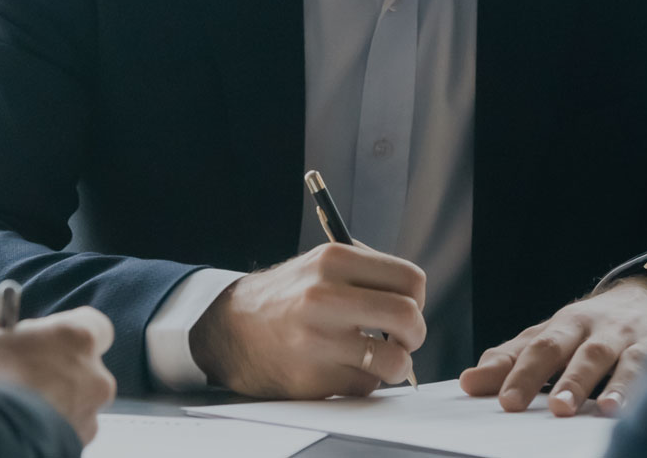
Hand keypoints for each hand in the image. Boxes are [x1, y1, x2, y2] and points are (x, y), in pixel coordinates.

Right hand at [0, 285, 116, 444]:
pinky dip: (43, 427)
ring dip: (48, 400)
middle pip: (81, 366)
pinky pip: (62, 431)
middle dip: (52, 368)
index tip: (32, 337)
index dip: (60, 330)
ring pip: (72, 402)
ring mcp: (87, 420)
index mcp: (76, 339)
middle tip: (12, 373)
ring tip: (9, 403)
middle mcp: (94, 380)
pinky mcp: (74, 449)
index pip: (93, 325)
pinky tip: (13, 425)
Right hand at [190, 242, 426, 397]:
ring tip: (376, 359)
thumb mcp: (319, 264)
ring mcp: (317, 341)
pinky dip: (362, 381)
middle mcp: (324, 297)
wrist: (230, 328)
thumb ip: (366, 271)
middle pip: (409, 318)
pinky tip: (342, 368)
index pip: (411, 280)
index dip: (416, 299)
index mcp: (332, 260)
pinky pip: (366, 385)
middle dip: (414, 335)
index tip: (404, 307)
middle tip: (401, 339)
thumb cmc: (286, 296)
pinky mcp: (312, 377)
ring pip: (395, 361)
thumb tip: (414, 297)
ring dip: (395, 366)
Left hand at [458, 275, 646, 416]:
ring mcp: (629, 340)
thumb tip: (469, 382)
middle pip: (578, 352)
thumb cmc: (588, 328)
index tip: (505, 402)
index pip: (539, 348)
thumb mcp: (549, 336)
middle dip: (566, 380)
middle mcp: (596, 330)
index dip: (522, 373)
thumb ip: (510, 359)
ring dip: (613, 385)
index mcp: (564, 325)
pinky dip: (643, 388)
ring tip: (603, 410)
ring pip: (618, 361)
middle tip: (554, 408)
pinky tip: (634, 407)